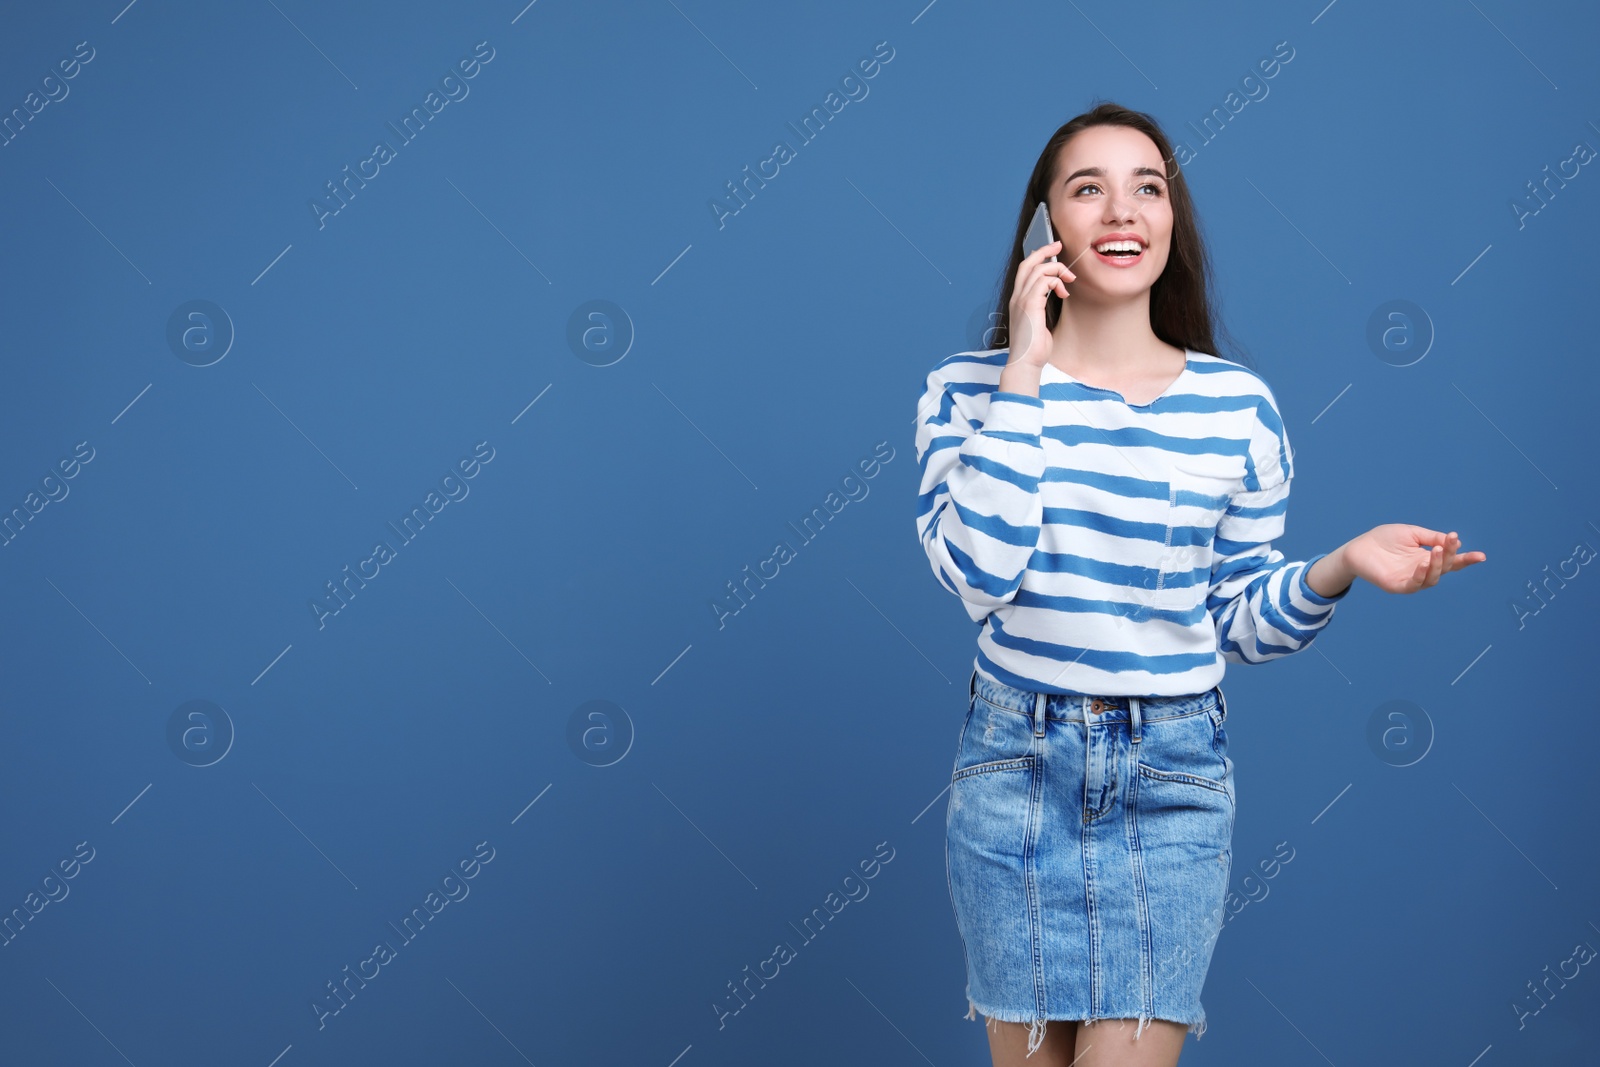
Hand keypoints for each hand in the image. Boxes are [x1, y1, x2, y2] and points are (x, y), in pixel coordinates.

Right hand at [1005, 239, 1074, 370]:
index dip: (1037, 257)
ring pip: (1038, 269)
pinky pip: (1043, 282)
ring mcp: (1021, 300)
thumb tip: (1054, 297)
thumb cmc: (1033, 348)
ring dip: (1057, 270)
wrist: (1025, 363)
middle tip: (1059, 245)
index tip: (1052, 251)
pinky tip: (1063, 293)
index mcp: (1018, 300)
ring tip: (1069, 280)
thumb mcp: (1038, 323)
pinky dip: (1056, 282)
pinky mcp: (1030, 306)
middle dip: (1044, 250)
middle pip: (1027, 263)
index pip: (1024, 270)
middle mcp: (1017, 297)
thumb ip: (1042, 307)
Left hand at [1341, 525, 1485, 594]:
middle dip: (1450, 555)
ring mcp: (1411, 580)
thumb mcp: (1412, 533)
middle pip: (1444, 568)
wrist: (1359, 547)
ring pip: (1432, 578)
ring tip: (1437, 550)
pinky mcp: (1398, 586)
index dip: (1466, 559)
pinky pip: (1413, 585)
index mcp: (1427, 558)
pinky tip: (1423, 564)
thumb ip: (1431, 537)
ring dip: (1437, 564)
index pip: (1451, 561)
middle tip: (1450, 541)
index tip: (1481, 556)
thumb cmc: (1384, 539)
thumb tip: (1454, 541)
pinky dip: (1420, 575)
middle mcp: (1422, 570)